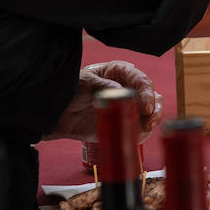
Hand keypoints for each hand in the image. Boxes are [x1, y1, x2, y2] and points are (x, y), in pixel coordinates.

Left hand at [44, 60, 164, 142]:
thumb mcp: (84, 84)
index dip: (146, 92)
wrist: (55, 115)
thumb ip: (104, 87)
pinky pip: (138, 128)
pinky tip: (136, 136)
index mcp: (119, 73)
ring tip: (145, 129)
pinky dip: (140, 133)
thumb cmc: (69, 91)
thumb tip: (123, 93)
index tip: (146, 106)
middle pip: (151, 95)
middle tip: (149, 120)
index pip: (140, 79)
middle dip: (154, 108)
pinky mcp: (122, 123)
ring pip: (150, 111)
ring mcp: (127, 106)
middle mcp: (128, 88)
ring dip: (151, 120)